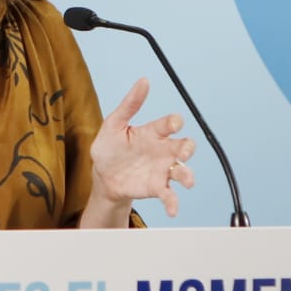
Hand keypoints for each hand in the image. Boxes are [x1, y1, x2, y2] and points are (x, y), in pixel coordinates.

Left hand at [89, 77, 195, 217]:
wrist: (102, 176)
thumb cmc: (110, 148)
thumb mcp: (114, 124)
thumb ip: (130, 104)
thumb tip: (144, 80)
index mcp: (152, 133)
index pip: (168, 124)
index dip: (174, 122)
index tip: (175, 123)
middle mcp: (162, 150)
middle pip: (184, 146)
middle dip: (188, 148)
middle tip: (184, 151)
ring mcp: (161, 170)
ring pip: (182, 171)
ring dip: (187, 175)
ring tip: (187, 181)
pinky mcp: (157, 187)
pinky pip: (170, 195)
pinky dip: (174, 203)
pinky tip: (173, 209)